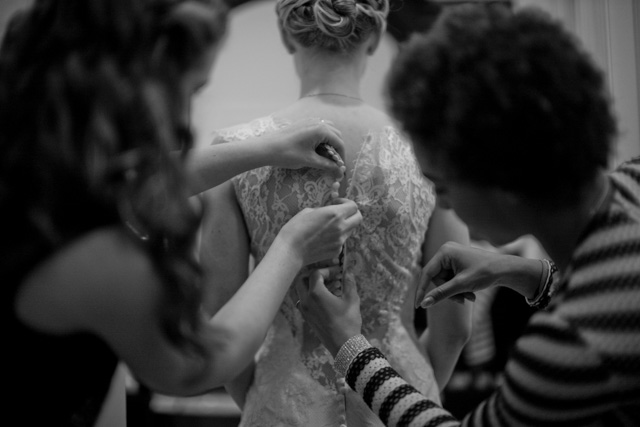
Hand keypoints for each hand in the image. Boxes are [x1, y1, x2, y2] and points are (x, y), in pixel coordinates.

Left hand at [269, 118, 345, 179]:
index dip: (341, 157)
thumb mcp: (310, 161)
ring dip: (329, 142)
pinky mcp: (302, 123)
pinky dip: (321, 138)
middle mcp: (318, 122)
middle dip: (336, 149)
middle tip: (333, 163)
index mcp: (321, 129)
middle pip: (335, 135)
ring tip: (324, 156)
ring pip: (327, 130)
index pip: (339, 143)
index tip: (340, 168)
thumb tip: (340, 172)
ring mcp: (309, 121)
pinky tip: (315, 149)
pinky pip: (318, 128)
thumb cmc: (288, 154)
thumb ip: (327, 165)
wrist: (266, 148)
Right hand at [278, 198, 360, 266]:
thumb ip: (324, 210)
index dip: (346, 203)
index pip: (353, 206)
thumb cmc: (295, 228)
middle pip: (359, 218)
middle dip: (352, 213)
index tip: (337, 203)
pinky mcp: (337, 251)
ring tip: (330, 226)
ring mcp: (340, 241)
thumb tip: (329, 211)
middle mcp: (341, 227)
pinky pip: (342, 241)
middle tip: (342, 213)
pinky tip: (324, 239)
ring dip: (345, 225)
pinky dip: (337, 238)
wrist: (291, 251)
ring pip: (351, 230)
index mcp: (335, 214)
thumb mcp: (308, 211)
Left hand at [295, 268, 361, 356]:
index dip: (327, 270)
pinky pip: (303, 301)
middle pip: (302, 280)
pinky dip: (311, 296)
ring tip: (329, 288)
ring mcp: (304, 310)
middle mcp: (305, 301)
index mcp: (315, 294)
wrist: (343, 345)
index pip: (315, 273)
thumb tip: (348, 271)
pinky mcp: (306, 318)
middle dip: (315, 275)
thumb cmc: (348, 321)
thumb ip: (349, 282)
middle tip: (329, 277)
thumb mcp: (352, 300)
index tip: (338, 272)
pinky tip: (326, 299)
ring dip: (312, 286)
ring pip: (300, 291)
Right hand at [416, 242, 542, 307]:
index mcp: (445, 251)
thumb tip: (424, 303)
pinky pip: (451, 279)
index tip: (418, 305)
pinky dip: (459, 288)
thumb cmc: (486, 273)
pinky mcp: (458, 263)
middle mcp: (446, 251)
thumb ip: (441, 294)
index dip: (422, 290)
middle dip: (448, 292)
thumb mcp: (462, 285)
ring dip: (455, 292)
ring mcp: (452, 257)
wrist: (506, 270)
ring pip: (445, 281)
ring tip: (469, 297)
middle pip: (436, 278)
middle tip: (461, 301)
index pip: (427, 273)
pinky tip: (470, 293)